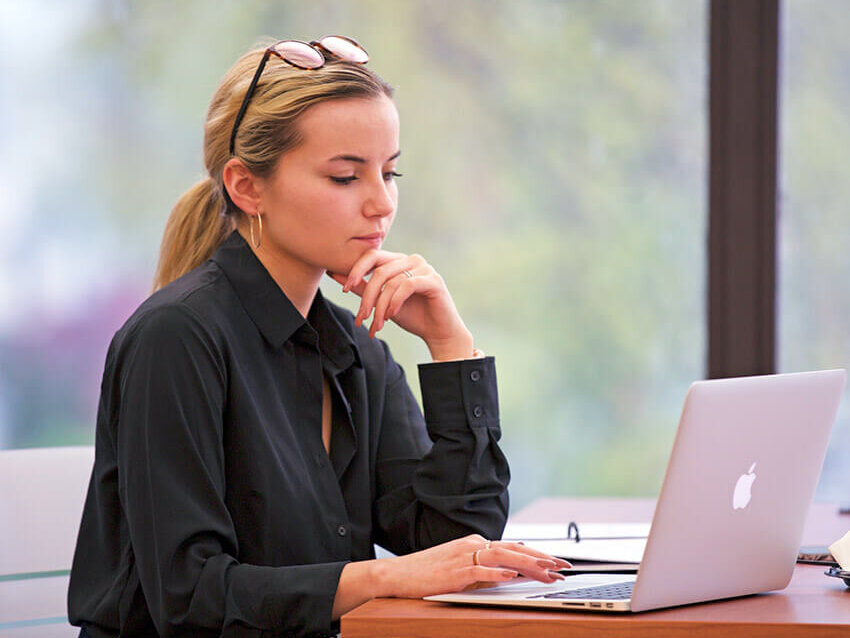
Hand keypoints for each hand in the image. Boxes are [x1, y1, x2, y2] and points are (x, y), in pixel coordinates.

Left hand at [327, 250, 473, 359]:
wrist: (438, 333)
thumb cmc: (411, 315)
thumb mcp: (381, 301)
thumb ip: (361, 287)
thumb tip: (334, 273)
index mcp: (398, 261)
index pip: (372, 255)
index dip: (356, 270)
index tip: (344, 289)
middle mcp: (411, 259)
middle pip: (379, 270)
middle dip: (367, 296)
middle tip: (361, 317)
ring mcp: (424, 267)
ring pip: (391, 281)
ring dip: (380, 306)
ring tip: (378, 324)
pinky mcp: (433, 280)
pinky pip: (406, 286)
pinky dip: (395, 302)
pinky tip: (391, 315)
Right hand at [373, 534, 571, 598]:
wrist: (397, 575)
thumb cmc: (427, 573)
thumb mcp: (460, 569)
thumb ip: (484, 569)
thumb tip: (510, 573)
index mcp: (474, 544)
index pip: (512, 546)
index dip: (537, 554)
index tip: (557, 563)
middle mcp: (471, 546)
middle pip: (513, 549)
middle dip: (541, 558)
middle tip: (562, 567)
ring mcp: (462, 557)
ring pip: (502, 556)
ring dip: (528, 563)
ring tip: (547, 571)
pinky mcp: (453, 571)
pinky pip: (479, 570)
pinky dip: (496, 572)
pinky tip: (511, 575)